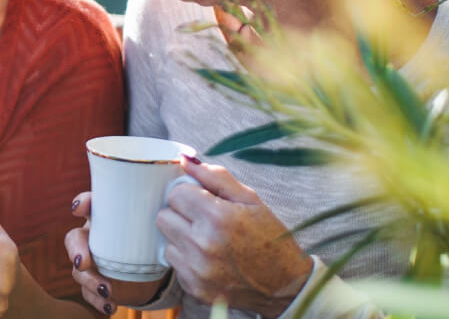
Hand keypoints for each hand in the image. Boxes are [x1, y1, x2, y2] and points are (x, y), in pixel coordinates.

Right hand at [64, 191, 170, 314]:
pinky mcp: (100, 283)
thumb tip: (188, 161)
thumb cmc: (157, 232)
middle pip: (74, 239)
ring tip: (107, 290)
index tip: (79, 208)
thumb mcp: (164, 215)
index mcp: (107, 216)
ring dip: (89, 281)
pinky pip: (89, 294)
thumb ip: (173, 193)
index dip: (81, 203)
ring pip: (78, 270)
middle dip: (75, 250)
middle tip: (84, 261)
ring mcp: (96, 262)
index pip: (88, 204)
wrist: (159, 266)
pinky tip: (111, 306)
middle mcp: (95, 237)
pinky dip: (97, 302)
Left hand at [157, 155, 313, 317]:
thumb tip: (185, 160)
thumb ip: (215, 177)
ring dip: (181, 238)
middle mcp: (203, 245)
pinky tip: (209, 259)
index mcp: (217, 217)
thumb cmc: (270, 237)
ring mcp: (196, 270)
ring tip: (207, 241)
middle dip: (180, 214)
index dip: (189, 194)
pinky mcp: (193, 288)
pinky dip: (186, 259)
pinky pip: (174, 264)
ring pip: (165, 240)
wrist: (285, 284)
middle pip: (163, 217)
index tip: (203, 201)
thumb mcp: (250, 200)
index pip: (175, 194)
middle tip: (204, 220)